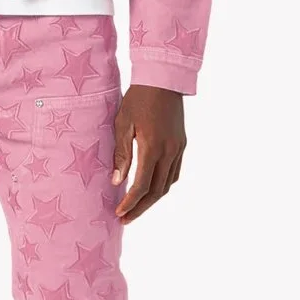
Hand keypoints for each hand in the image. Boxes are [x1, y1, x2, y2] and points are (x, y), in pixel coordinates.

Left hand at [111, 85, 185, 222]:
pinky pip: (174, 173)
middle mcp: (170, 151)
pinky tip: (151, 189)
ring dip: (152, 199)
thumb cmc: (138, 99)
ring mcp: (179, 148)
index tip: (119, 213)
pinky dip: (162, 185)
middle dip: (141, 208)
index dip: (130, 202)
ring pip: (168, 184)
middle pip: (157, 191)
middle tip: (125, 219)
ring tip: (136, 208)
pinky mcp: (182, 144)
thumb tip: (117, 181)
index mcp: (153, 147)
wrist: (163, 80)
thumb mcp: (122, 124)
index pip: (142, 185)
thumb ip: (121, 154)